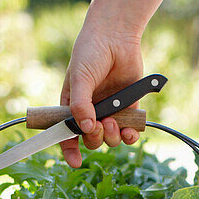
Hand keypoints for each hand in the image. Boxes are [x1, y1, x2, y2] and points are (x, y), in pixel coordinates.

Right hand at [59, 15, 144, 168]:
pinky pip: (129, 130)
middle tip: (100, 125)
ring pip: (111, 139)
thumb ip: (81, 104)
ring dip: (112, 136)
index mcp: (72, 106)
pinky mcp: (129, 108)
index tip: (75, 162)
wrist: (116, 36)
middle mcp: (90, 112)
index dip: (69, 150)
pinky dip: (130, 135)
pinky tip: (130, 132)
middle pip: (91, 140)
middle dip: (95, 138)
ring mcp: (110, 111)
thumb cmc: (90, 53)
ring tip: (114, 121)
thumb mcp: (80, 78)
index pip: (67, 134)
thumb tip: (86, 129)